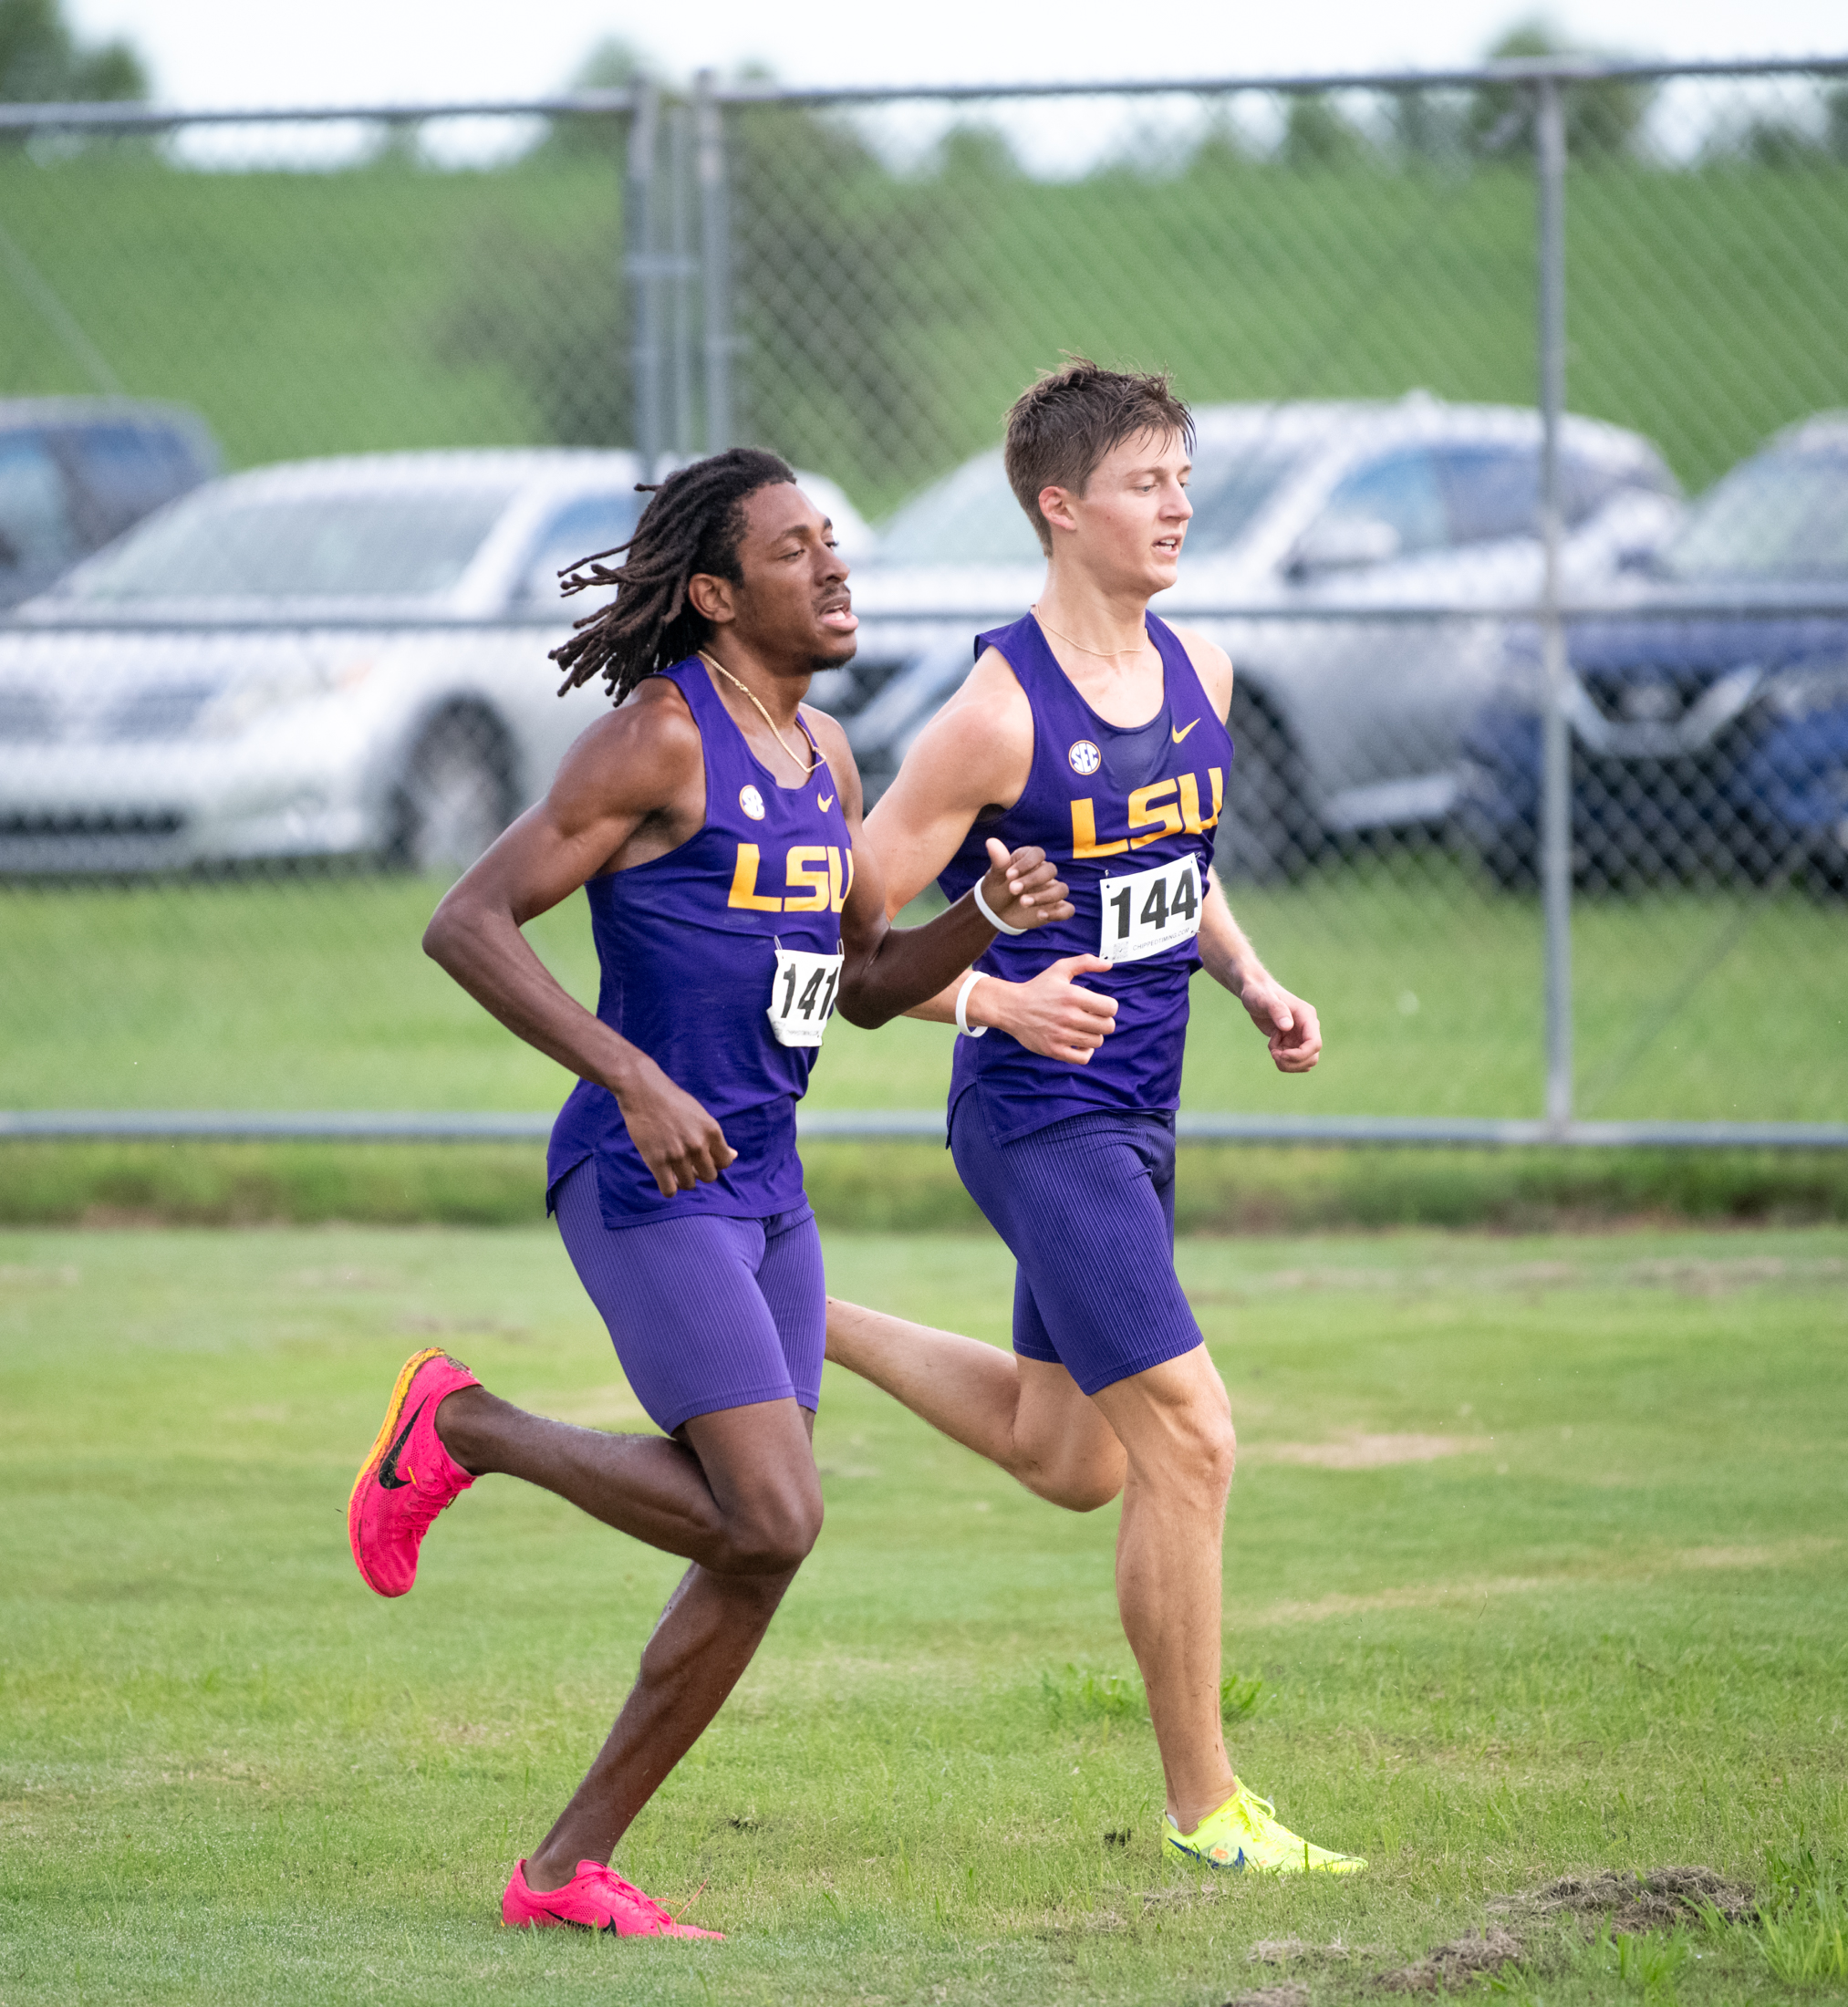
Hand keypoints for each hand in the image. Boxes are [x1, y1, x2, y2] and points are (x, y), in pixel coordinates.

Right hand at [612, 1058, 737, 1194]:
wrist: (643, 1091)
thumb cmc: (673, 1102)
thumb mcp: (701, 1116)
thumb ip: (715, 1138)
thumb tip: (734, 1155)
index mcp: (712, 1131)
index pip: (725, 1162)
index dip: (714, 1163)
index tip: (702, 1158)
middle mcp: (698, 1144)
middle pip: (709, 1177)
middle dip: (699, 1173)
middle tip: (687, 1165)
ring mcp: (677, 1154)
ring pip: (689, 1185)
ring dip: (683, 1181)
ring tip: (674, 1170)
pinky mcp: (656, 1161)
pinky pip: (669, 1191)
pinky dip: (668, 1188)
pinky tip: (664, 1177)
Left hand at [979, 838, 1072, 928]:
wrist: (996, 912)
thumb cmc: (996, 889)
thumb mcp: (995, 877)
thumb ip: (998, 860)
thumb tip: (991, 841)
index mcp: (1030, 859)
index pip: (1038, 854)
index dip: (1026, 863)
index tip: (1008, 876)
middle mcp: (1043, 873)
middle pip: (1050, 870)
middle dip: (1032, 880)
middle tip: (1012, 890)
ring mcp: (1051, 890)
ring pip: (1061, 890)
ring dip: (1044, 897)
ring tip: (1023, 903)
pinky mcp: (1055, 908)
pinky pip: (1067, 909)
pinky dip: (1057, 913)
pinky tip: (1040, 915)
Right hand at [983, 954, 1117, 1062]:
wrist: (1011, 1008)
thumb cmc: (1038, 988)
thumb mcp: (1060, 969)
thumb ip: (1085, 962)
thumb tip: (1109, 965)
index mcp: (1073, 996)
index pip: (1110, 1008)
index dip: (1108, 1007)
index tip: (1098, 1006)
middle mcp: (1068, 1016)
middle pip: (1107, 1027)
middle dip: (1103, 1021)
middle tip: (1091, 1018)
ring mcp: (1060, 1035)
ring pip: (1097, 1042)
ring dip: (1093, 1035)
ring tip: (1083, 1028)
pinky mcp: (1053, 1050)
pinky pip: (1083, 1058)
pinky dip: (1085, 1052)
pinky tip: (1079, 1043)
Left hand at [1239, 975, 1321, 1073]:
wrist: (1255, 992)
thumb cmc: (1258, 993)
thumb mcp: (1264, 1000)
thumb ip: (1277, 1010)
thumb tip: (1288, 1026)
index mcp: (1307, 1016)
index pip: (1314, 1043)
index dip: (1300, 1055)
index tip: (1280, 1055)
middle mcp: (1308, 1028)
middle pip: (1311, 1057)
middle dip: (1291, 1062)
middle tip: (1273, 1053)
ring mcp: (1301, 1036)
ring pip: (1304, 1062)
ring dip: (1287, 1063)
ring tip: (1272, 1049)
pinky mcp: (1293, 1042)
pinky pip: (1294, 1061)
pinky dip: (1282, 1060)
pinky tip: (1272, 1045)